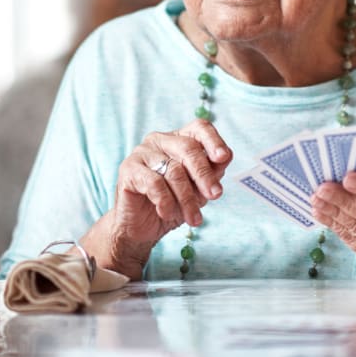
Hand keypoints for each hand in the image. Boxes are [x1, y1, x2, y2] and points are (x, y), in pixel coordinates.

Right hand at [93, 119, 232, 276]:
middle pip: (188, 148)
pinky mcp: (128, 169)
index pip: (199, 128)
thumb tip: (227, 156)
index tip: (223, 157)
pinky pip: (154, 183)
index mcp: (179, 140)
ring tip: (194, 218)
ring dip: (187, 198)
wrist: (141, 229)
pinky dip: (166, 202)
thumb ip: (212, 172)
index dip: (213, 140)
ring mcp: (142, 152)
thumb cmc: (172, 205)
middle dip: (204, 175)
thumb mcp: (198, 190)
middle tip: (215, 195)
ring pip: (174, 170)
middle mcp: (160, 140)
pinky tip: (167, 213)